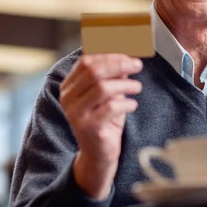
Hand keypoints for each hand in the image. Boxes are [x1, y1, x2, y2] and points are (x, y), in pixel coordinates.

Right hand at [60, 54, 142, 198]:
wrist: (98, 154)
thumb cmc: (105, 119)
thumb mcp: (109, 94)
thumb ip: (115, 74)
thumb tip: (129, 53)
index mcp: (69, 86)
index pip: (87, 61)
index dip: (109, 53)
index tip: (129, 53)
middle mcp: (68, 98)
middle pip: (93, 70)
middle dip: (119, 63)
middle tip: (137, 65)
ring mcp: (76, 114)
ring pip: (102, 88)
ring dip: (125, 84)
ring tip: (137, 87)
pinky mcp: (89, 128)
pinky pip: (111, 108)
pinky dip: (126, 103)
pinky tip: (132, 105)